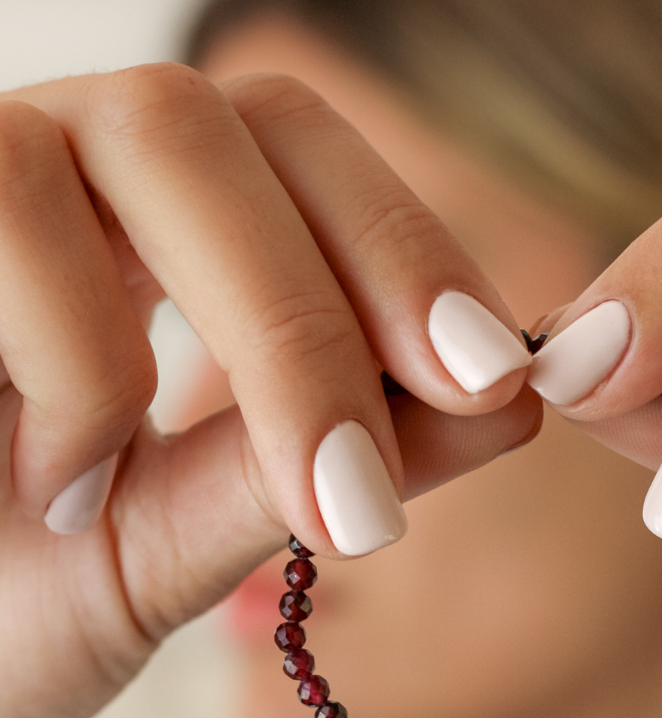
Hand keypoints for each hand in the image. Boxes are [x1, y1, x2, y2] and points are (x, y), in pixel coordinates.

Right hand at [0, 64, 539, 717]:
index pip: (305, 161)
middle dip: (331, 311)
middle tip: (376, 484)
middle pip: (232, 129)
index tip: (499, 382)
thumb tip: (511, 402)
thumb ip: (317, 461)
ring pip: (138, 141)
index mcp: (144, 233)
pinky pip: (0, 210)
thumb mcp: (175, 544)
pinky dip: (71, 368)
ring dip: (219, 343)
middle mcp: (53, 167)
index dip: (408, 250)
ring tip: (143, 504)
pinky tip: (44, 487)